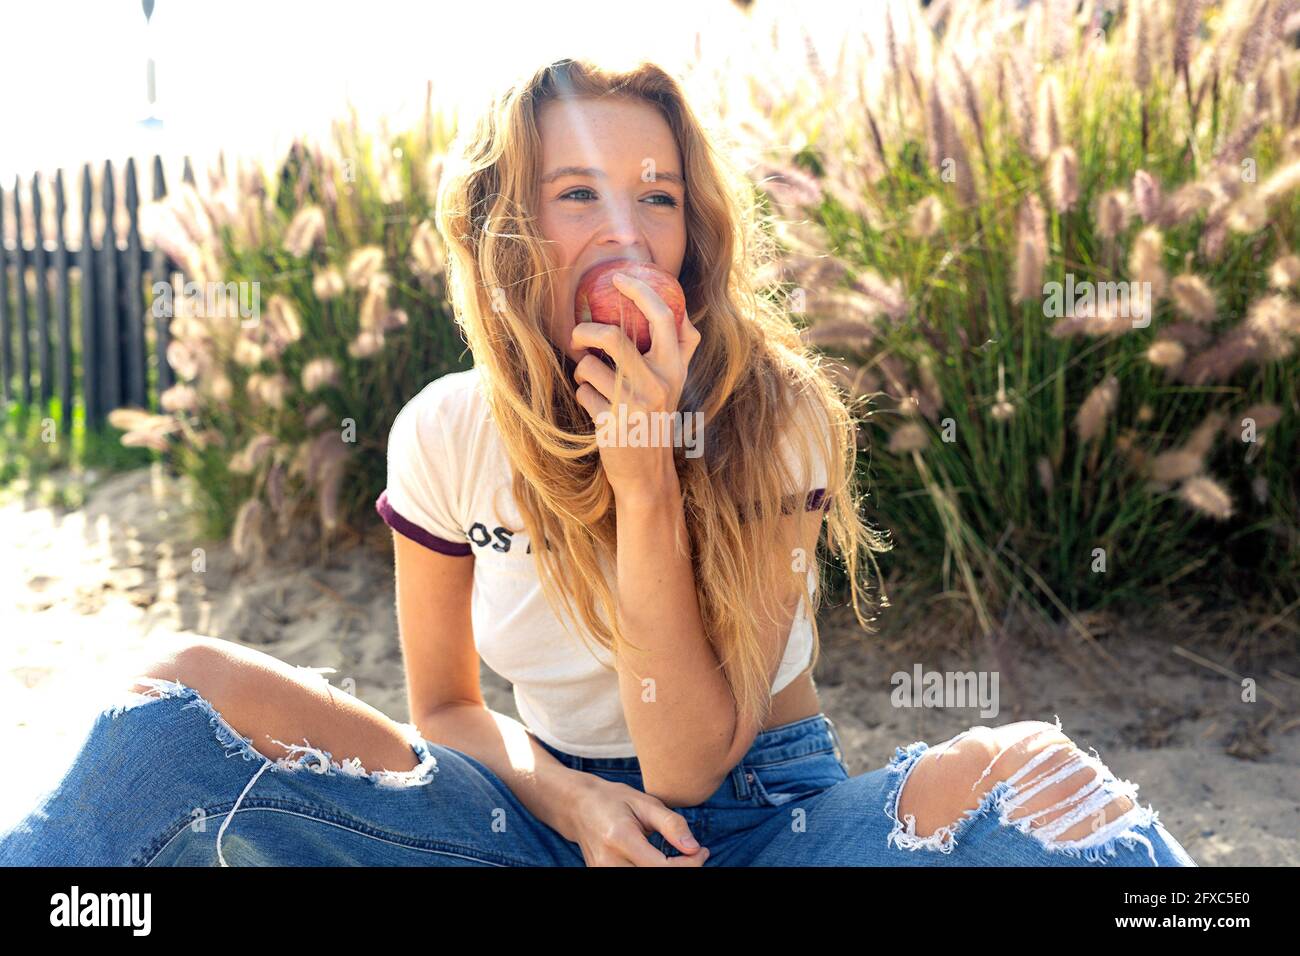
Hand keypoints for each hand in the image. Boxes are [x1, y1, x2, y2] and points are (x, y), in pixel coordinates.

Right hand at [565, 772, 709, 866]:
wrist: (577, 807)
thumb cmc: (613, 800)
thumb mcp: (645, 803)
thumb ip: (671, 824)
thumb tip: (694, 847)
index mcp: (620, 839)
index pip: (663, 868)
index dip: (690, 864)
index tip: (702, 850)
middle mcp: (608, 862)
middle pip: (656, 879)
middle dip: (682, 870)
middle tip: (696, 854)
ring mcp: (602, 873)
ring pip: (646, 882)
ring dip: (668, 872)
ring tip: (679, 858)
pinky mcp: (601, 877)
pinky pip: (635, 880)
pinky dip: (653, 872)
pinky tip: (662, 862)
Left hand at [570, 272, 701, 500]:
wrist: (646, 471)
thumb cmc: (656, 417)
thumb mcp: (676, 383)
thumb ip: (682, 348)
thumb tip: (684, 312)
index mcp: (674, 368)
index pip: (663, 317)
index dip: (640, 291)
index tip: (619, 278)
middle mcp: (657, 384)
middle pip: (613, 338)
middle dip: (586, 331)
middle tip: (579, 335)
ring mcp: (634, 405)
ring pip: (589, 367)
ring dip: (583, 373)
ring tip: (593, 384)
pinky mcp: (612, 424)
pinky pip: (583, 393)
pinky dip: (583, 396)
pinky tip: (596, 408)